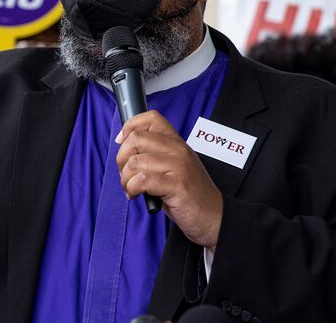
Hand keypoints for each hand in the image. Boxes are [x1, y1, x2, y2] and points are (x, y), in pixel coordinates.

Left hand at [116, 110, 222, 249]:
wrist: (214, 217)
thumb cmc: (189, 194)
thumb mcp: (174, 166)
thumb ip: (154, 154)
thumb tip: (124, 148)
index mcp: (177, 142)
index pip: (151, 118)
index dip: (129, 127)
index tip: (121, 142)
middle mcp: (178, 150)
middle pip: (136, 139)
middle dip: (121, 159)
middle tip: (126, 174)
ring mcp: (178, 166)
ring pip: (135, 161)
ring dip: (125, 179)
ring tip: (131, 189)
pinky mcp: (176, 185)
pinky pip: (142, 180)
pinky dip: (132, 189)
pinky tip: (136, 195)